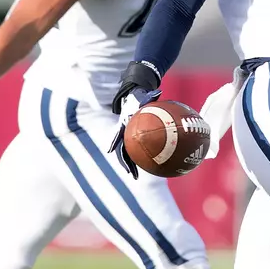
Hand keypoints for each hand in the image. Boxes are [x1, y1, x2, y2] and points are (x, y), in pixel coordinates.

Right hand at [106, 60, 162, 177]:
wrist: (134, 99)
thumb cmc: (139, 98)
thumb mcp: (143, 96)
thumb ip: (150, 95)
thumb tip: (159, 91)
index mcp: (123, 124)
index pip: (116, 134)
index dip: (113, 143)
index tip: (110, 151)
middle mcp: (123, 133)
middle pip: (121, 150)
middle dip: (124, 162)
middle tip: (130, 173)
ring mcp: (126, 138)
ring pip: (127, 154)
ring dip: (130, 166)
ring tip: (135, 177)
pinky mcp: (132, 140)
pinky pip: (136, 152)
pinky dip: (140, 160)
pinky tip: (149, 168)